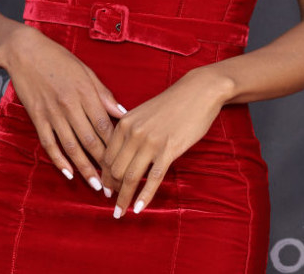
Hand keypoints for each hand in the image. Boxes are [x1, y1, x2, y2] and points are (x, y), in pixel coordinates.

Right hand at [0, 24, 125, 191]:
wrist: (26, 52)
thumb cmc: (61, 61)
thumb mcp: (88, 73)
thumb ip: (104, 96)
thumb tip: (123, 114)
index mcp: (87, 93)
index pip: (105, 126)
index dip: (117, 146)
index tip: (128, 162)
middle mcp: (70, 106)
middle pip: (90, 140)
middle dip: (104, 164)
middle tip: (116, 183)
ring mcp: (52, 114)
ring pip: (71, 146)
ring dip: (85, 168)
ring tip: (96, 186)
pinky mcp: (37, 118)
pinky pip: (49, 143)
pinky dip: (59, 160)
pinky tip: (68, 173)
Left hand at [98, 68, 228, 218]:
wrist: (199, 91)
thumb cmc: (173, 102)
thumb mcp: (143, 113)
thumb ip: (130, 132)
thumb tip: (122, 155)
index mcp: (124, 124)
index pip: (106, 157)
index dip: (104, 176)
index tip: (106, 188)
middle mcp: (133, 134)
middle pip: (114, 170)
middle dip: (112, 189)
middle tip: (113, 202)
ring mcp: (151, 142)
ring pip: (131, 177)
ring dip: (123, 198)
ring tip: (121, 212)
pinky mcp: (169, 149)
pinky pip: (154, 178)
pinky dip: (144, 196)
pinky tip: (139, 208)